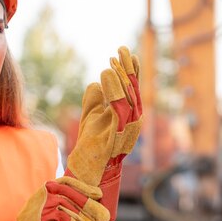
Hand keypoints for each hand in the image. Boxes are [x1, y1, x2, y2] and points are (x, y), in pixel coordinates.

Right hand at [0, 176, 109, 220]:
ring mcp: (35, 208)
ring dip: (84, 218)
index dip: (82, 186)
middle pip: (67, 192)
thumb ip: (64, 212)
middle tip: (105, 217)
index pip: (65, 182)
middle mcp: (38, 198)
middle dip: (88, 204)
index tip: (99, 194)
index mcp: (43, 195)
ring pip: (65, 206)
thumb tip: (84, 208)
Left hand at [65, 46, 142, 220]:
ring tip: (111, 61)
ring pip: (129, 97)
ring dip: (121, 77)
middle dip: (128, 69)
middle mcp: (133, 121)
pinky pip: (117, 108)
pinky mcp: (117, 135)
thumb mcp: (90, 117)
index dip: (130, 70)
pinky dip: (113, 90)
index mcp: (129, 116)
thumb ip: (94, 100)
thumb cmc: (91, 145)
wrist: (87, 170)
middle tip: (120, 50)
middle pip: (134, 90)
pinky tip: (104, 76)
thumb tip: (95, 83)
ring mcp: (127, 129)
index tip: (124, 52)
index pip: (133, 89)